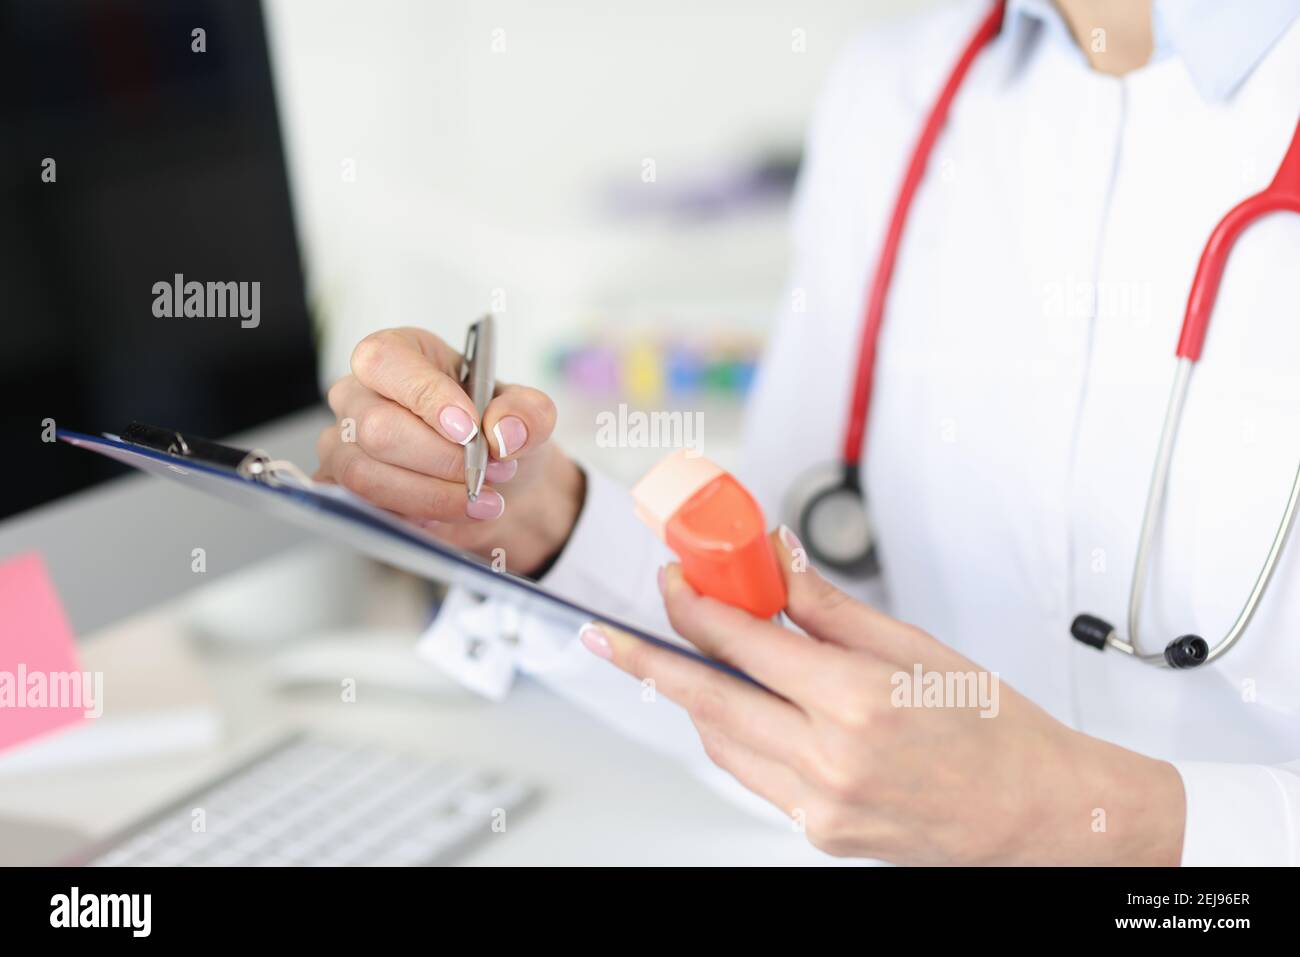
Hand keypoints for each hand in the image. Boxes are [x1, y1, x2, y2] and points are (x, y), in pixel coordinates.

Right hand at [316, 327, 584, 574]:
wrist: (497, 485)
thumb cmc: (497, 434)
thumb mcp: (528, 415)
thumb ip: (527, 414)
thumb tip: (503, 431)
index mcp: (399, 354)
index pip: (385, 361)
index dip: (426, 395)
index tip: (470, 430)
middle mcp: (360, 394)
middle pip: (376, 428)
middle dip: (442, 459)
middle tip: (491, 470)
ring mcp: (343, 444)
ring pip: (366, 475)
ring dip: (432, 496)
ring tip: (483, 500)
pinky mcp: (345, 489)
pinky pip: (366, 509)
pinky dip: (417, 517)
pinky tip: (452, 513)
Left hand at [580, 527, 1185, 864]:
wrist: (1036, 811)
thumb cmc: (993, 728)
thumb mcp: (916, 646)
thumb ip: (830, 608)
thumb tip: (778, 561)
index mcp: (858, 701)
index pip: (742, 644)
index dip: (693, 608)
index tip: (671, 582)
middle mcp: (831, 759)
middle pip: (708, 700)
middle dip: (650, 660)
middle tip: (611, 635)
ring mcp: (820, 805)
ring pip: (721, 742)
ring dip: (696, 697)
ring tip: (693, 659)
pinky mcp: (819, 833)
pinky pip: (751, 775)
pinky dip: (734, 735)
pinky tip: (745, 707)